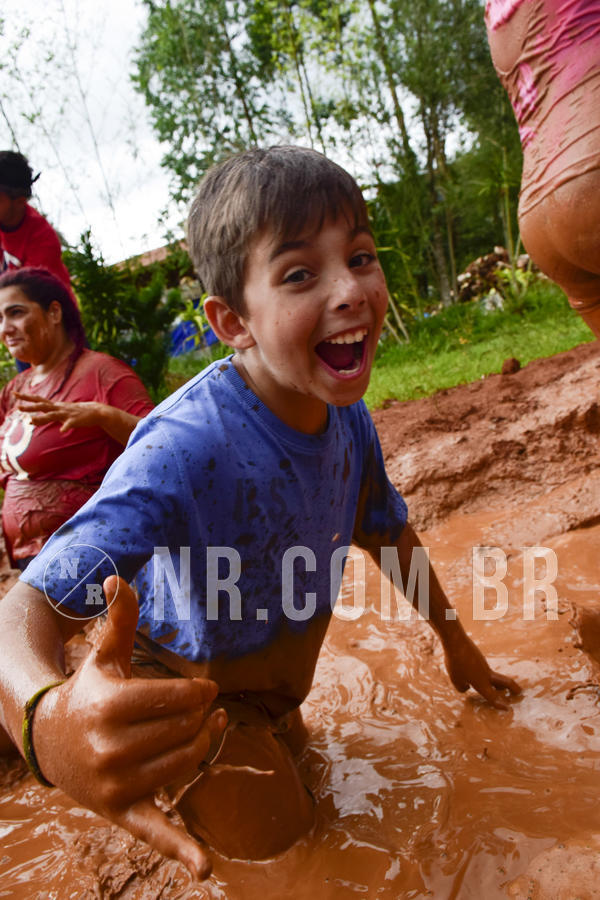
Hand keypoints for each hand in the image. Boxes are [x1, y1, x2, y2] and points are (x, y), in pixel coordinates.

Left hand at [13, 391, 102, 430]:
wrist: (95, 411)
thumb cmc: (75, 413)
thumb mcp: (59, 414)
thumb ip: (45, 417)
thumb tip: (29, 420)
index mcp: (55, 406)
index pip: (38, 400)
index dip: (26, 398)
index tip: (14, 394)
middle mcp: (59, 408)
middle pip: (42, 406)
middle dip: (30, 407)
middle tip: (18, 407)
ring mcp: (67, 414)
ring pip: (53, 415)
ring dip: (42, 417)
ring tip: (31, 420)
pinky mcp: (75, 420)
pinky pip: (69, 424)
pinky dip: (66, 427)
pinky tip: (62, 431)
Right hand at [33, 576, 226, 878]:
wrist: (53, 742)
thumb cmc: (91, 691)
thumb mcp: (104, 655)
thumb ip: (119, 619)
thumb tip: (118, 578)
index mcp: (111, 708)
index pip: (178, 700)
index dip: (200, 693)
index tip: (208, 690)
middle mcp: (111, 749)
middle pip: (186, 731)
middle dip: (203, 718)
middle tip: (208, 710)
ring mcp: (116, 785)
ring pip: (186, 765)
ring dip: (205, 747)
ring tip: (209, 731)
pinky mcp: (122, 812)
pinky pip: (155, 833)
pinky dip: (181, 851)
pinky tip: (205, 868)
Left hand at [443, 631, 520, 709]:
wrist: (456, 641)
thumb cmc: (455, 663)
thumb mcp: (455, 680)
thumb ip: (462, 688)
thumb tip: (466, 687)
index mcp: (481, 683)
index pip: (492, 697)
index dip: (499, 704)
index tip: (507, 709)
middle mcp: (486, 674)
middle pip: (505, 681)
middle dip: (513, 687)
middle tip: (519, 692)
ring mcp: (484, 664)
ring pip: (493, 675)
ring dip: (497, 682)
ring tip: (497, 687)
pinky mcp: (479, 657)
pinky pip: (483, 668)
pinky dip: (482, 673)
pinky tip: (470, 669)